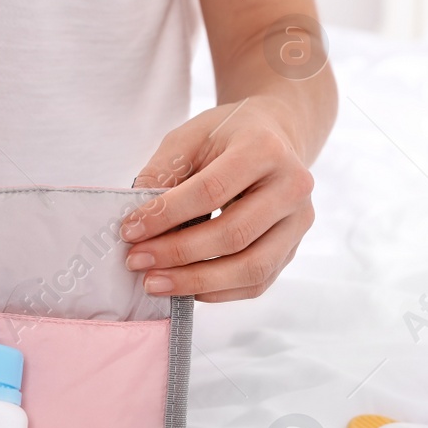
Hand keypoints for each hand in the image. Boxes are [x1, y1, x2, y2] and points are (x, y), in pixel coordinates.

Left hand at [122, 97, 316, 301]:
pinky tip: (185, 288)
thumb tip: (138, 221)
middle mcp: (291, 187)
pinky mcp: (293, 248)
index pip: (211, 191)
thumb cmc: (227, 136)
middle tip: (136, 261)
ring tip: (154, 283)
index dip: (167, 215)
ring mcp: (298, 222)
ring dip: (197, 282)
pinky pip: (257, 283)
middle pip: (233, 235)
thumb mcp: (190, 137)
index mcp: (264, 149)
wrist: (274, 135)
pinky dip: (218, 292)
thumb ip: (162, 172)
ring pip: (251, 268)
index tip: (129, 231)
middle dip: (177, 253)